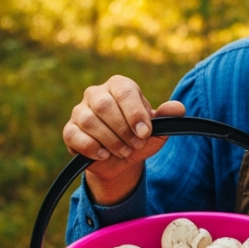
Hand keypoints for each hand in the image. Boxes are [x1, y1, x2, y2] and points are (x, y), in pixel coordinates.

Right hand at [62, 76, 184, 204]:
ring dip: (110, 140)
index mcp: (119, 86)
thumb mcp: (156, 130)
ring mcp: (80, 111)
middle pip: (104, 105)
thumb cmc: (138, 138)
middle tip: (136, 144)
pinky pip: (74, 135)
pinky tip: (104, 155)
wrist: (121, 160)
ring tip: (123, 151)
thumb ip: (167, 117)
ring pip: (90, 121)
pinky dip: (92, 148)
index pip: (124, 91)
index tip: (145, 133)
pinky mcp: (70, 130)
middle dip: (123, 129)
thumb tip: (178, 108)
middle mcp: (96, 94)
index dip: (134, 113)